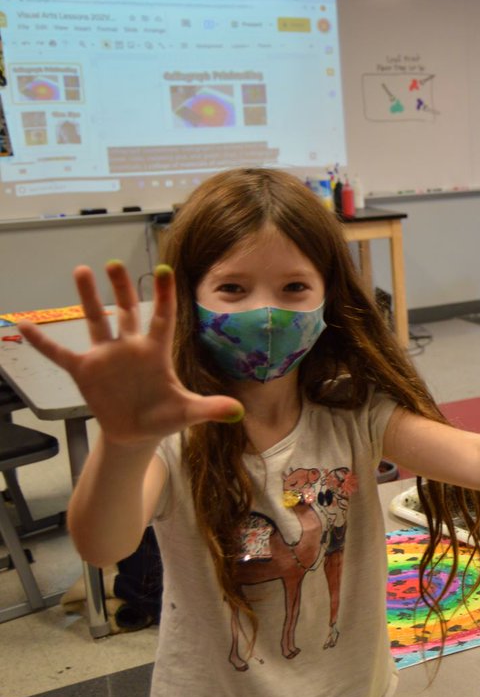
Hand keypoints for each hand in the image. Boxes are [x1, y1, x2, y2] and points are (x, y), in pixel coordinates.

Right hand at [17, 262, 242, 447]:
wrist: (137, 432)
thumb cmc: (163, 416)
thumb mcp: (188, 413)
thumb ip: (210, 409)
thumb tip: (237, 411)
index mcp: (157, 352)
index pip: (163, 317)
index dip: (165, 295)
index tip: (165, 269)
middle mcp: (130, 347)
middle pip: (126, 310)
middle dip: (121, 287)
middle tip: (114, 263)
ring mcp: (106, 356)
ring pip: (96, 321)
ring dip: (88, 298)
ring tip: (81, 270)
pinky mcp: (85, 370)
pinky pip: (60, 353)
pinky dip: (43, 342)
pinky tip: (25, 326)